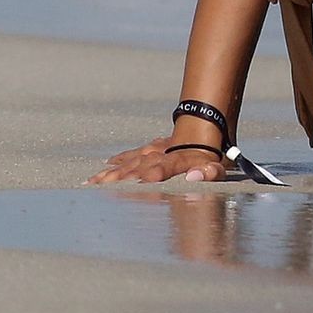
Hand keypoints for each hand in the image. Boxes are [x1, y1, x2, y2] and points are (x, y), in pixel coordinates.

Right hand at [86, 134, 227, 184]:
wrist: (208, 124)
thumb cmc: (214, 154)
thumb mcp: (218, 166)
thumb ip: (209, 172)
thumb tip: (194, 176)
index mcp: (178, 160)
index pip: (163, 168)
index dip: (153, 174)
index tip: (142, 180)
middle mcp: (161, 154)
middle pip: (138, 167)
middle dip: (120, 178)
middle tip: (100, 187)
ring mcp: (153, 150)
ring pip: (129, 161)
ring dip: (112, 172)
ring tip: (93, 182)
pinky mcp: (149, 148)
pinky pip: (131, 155)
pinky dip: (118, 161)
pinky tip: (107, 165)